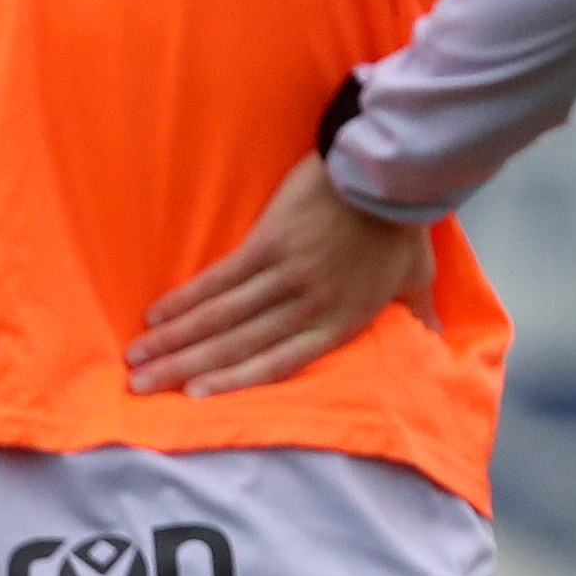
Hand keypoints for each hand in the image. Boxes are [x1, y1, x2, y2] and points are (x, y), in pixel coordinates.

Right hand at [127, 157, 440, 396]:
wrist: (389, 177)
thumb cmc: (402, 228)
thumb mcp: (417, 278)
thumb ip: (416, 314)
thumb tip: (438, 341)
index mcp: (342, 322)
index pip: (281, 363)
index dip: (235, 382)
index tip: (194, 398)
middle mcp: (310, 308)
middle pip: (239, 346)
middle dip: (186, 370)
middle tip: (140, 388)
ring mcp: (288, 277)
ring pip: (222, 318)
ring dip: (175, 340)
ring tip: (137, 358)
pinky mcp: (269, 243)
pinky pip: (220, 279)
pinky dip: (186, 298)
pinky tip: (157, 314)